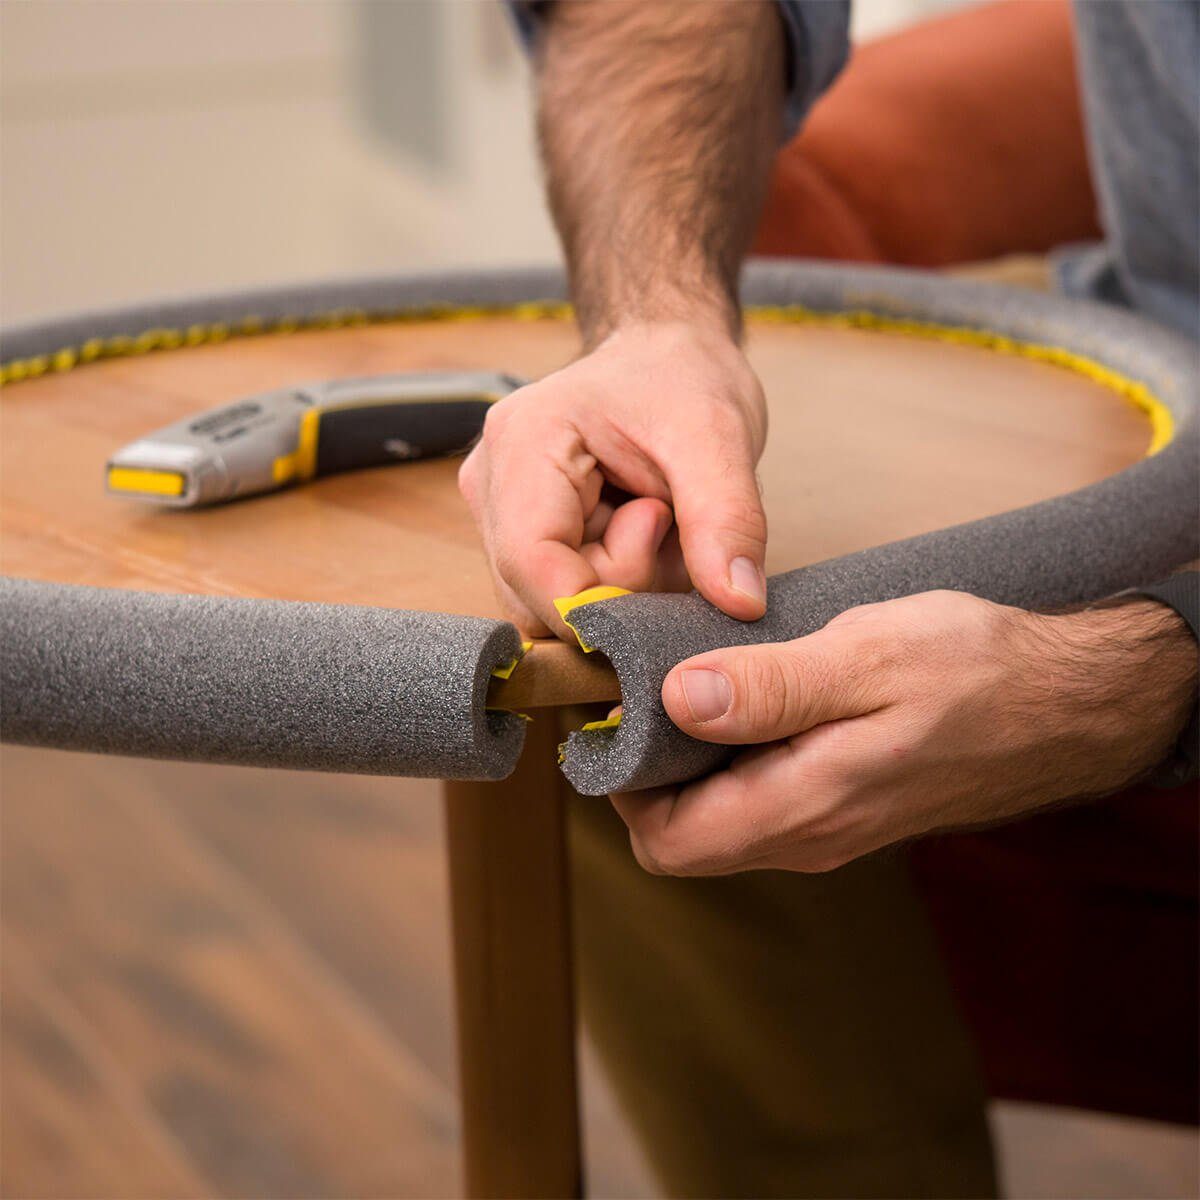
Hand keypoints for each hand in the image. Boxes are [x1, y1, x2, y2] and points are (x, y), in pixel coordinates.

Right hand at [458, 321, 767, 637]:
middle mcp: (493, 484)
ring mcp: (502, 513)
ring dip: (627, 585)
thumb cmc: (681, 376)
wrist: (667, 354)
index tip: (666, 583)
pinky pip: (568, 597)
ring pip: (556, 607)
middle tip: (666, 516)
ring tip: (660, 517)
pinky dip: (622, 582)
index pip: (531, 565)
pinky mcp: (523, 533)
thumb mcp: (718, 436)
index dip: (597, 603)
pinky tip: (646, 532)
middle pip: (541, 598)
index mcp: (522, 444)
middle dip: (621, 587)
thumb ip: (726, 521)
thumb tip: (740, 605)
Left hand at [612, 590, 1197, 874]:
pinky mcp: (842, 800)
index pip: (666, 843)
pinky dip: (730, 751)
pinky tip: (744, 690)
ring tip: (689, 678)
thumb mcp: (867, 658)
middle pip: (683, 833)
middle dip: (645, 770)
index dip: (622, 787)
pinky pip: (758, 792)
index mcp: (803, 807)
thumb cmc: (978, 671)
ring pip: (718, 812)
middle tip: (642, 685)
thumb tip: (677, 700)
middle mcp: (807, 833)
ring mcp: (826, 823)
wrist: (1068, 700)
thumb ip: (771, 686)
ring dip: (687, 757)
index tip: (615, 713)